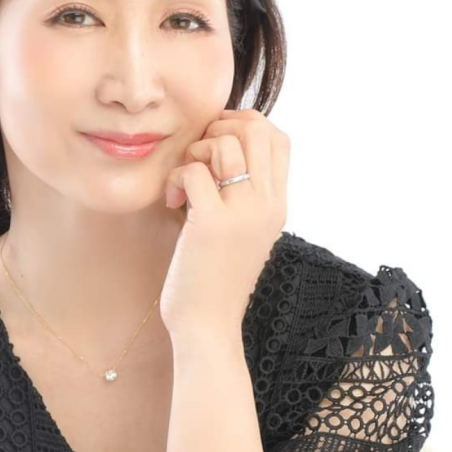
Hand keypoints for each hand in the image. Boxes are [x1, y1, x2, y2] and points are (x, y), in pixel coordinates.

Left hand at [159, 108, 289, 338]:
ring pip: (225, 144)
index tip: (217, 142)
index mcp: (278, 206)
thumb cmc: (216, 280)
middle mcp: (267, 205)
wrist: (208, 325)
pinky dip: (176, 178)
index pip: (280, 139)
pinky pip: (193, 171)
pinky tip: (172, 202)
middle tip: (198, 155)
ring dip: (195, 152)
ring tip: (184, 183)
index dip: (248, 126)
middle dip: (220, 128)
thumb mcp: (243, 234)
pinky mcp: (211, 223)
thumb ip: (243, 198)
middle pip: (257, 130)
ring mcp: (243, 213)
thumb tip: (222, 156)